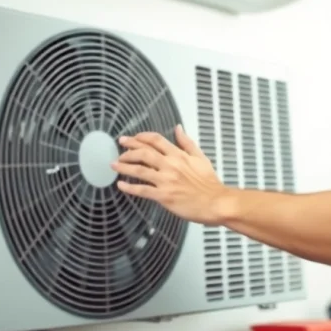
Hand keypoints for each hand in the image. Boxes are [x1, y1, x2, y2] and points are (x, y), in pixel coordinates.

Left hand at [111, 125, 230, 225]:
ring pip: (139, 170)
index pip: (156, 140)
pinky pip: (142, 190)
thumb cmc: (209, 184)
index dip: (140, 137)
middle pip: (144, 152)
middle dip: (128, 148)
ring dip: (124, 166)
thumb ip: (187, 143)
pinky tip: (121, 185)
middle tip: (119, 148)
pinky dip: (129, 188)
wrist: (216, 203)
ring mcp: (166, 181)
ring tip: (114, 165)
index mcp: (179, 155)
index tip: (132, 138)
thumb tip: (178, 128)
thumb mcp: (200, 158)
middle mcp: (171, 165)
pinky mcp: (164, 196)